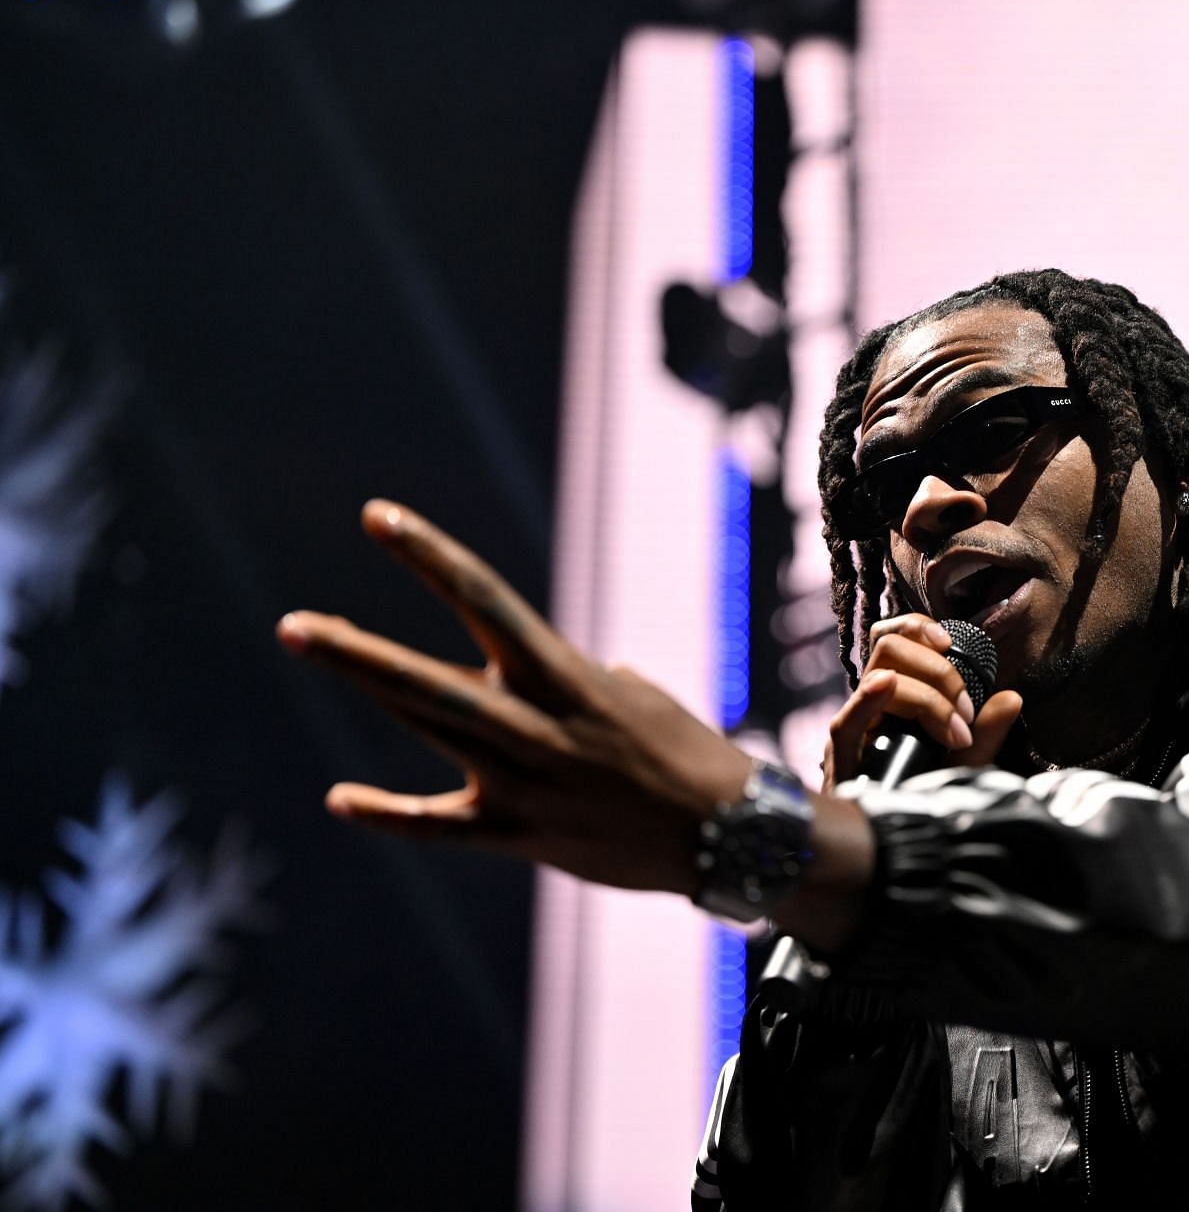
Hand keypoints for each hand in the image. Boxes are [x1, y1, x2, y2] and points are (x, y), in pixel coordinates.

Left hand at [276, 499, 751, 894]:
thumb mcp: (628, 694)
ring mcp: (526, 785)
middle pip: (430, 682)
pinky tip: (340, 799)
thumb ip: (559, 681)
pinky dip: (390, 814)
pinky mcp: (522, 836)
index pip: (487, 603)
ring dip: (367, 685)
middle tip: (293, 627)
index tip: (378, 518)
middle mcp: (539, 726)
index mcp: (569, 678)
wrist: (727, 834)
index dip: (430, 558)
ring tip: (306, 638)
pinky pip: (442, 828)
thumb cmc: (683, 750)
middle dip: (359, 653)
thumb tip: (509, 683)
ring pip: (428, 731)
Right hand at [821, 614, 1024, 790]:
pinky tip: (885, 685)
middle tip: (965, 715)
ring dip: (926, 694)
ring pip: (881, 673)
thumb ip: (986, 733)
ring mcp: (855, 729)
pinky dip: (867, 699)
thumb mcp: (964, 764)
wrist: (897, 848)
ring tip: (952, 733)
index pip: (894, 638)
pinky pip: (846, 723)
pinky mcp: (841, 759)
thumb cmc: (923, 799)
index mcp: (895, 697)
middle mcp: (871, 704)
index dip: (918, 628)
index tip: (950, 645)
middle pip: (891, 649)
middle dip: (939, 672)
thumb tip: (1013, 698)